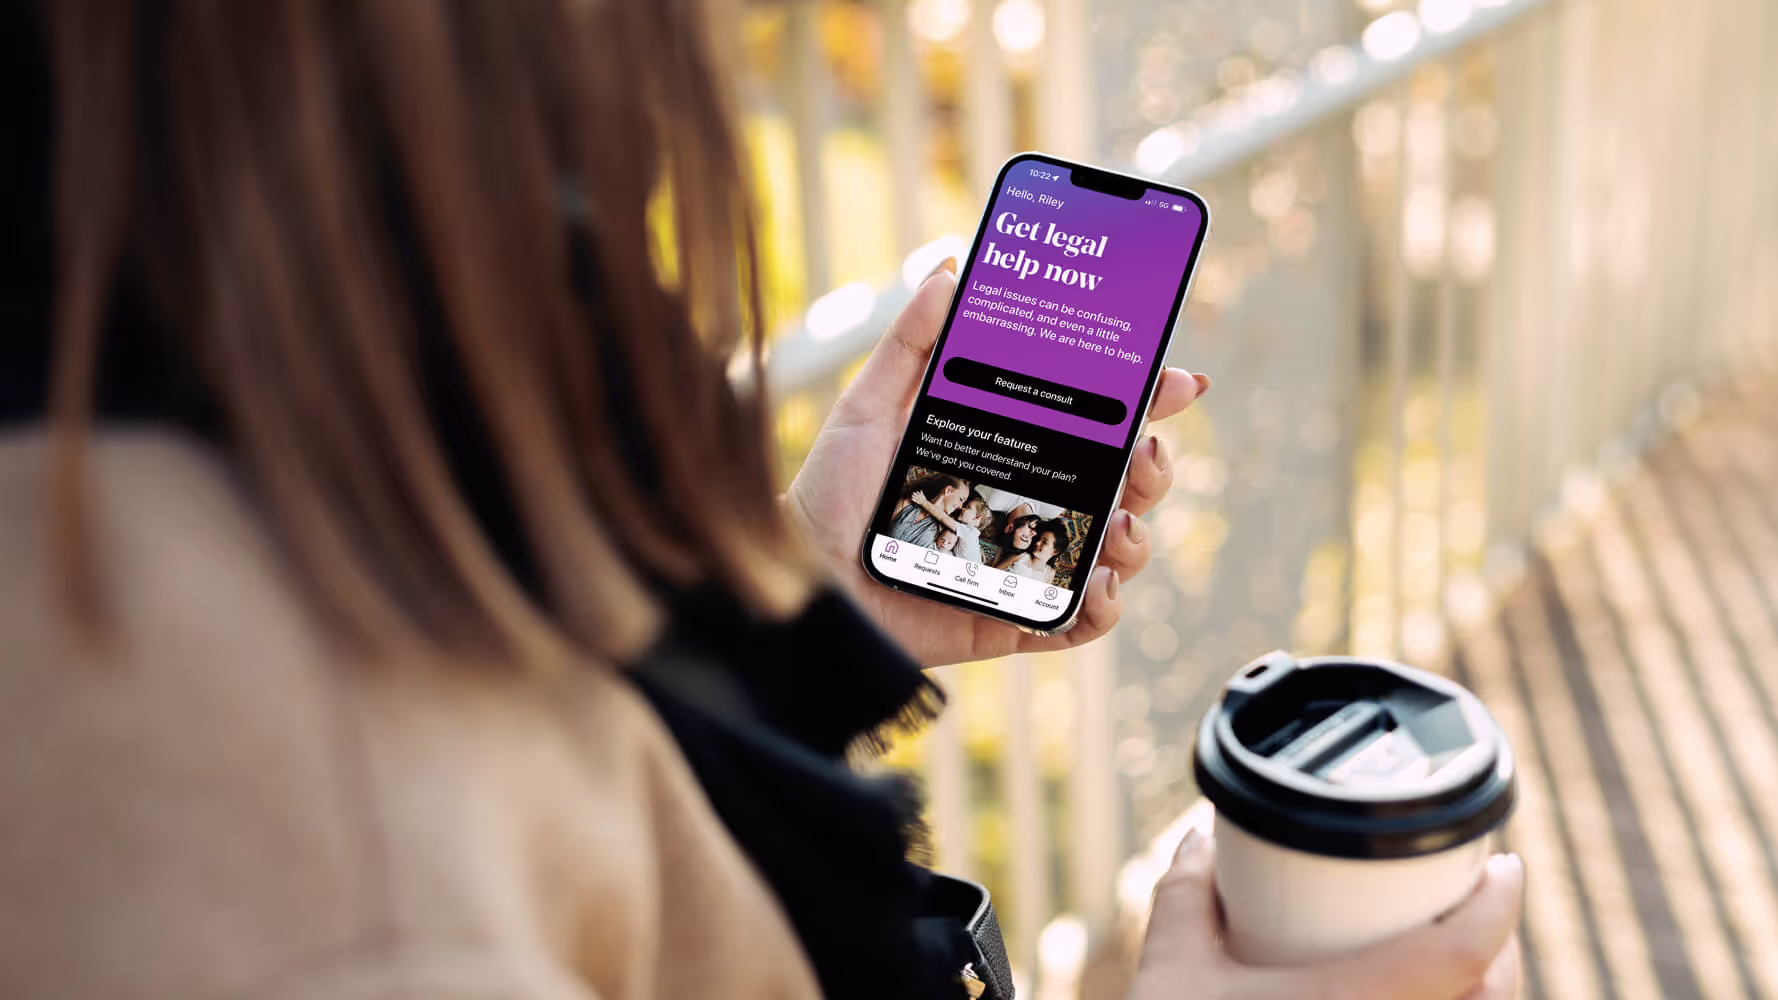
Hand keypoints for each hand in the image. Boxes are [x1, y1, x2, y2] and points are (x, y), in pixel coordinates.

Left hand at [784, 258, 1210, 665]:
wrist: (803, 578)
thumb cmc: (830, 496)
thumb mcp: (868, 408)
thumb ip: (910, 343)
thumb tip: (948, 270)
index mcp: (1009, 448)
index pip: (1094, 420)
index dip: (1143, 399)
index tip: (1171, 380)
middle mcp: (1029, 502)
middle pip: (1124, 482)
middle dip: (1156, 464)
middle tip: (1146, 448)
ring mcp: (1029, 562)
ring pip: (1119, 547)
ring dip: (1140, 533)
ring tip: (1122, 520)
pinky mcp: (1016, 619)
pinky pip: (1082, 620)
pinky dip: (1106, 604)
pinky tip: (1098, 582)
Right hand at [1132, 831, 1524, 999]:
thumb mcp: (1172, 970)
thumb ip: (1188, 896)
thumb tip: (1200, 838)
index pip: (1462, 955)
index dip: (1499, 906)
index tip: (1505, 868)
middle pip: (1491, 998)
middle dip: (1499, 953)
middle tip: (1478, 913)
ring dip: (1481, 997)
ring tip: (1463, 968)